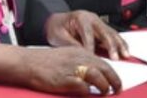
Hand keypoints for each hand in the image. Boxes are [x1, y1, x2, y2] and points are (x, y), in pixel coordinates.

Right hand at [0, 43, 121, 94]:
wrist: (28, 63)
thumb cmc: (46, 62)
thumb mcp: (66, 56)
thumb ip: (81, 62)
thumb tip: (94, 74)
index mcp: (80, 52)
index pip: (102, 61)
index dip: (112, 72)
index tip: (116, 81)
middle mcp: (79, 58)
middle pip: (104, 68)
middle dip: (114, 79)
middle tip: (118, 89)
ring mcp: (72, 68)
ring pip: (97, 76)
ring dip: (104, 86)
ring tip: (106, 93)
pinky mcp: (65, 79)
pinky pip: (82, 87)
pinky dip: (88, 93)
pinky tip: (88, 96)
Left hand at [45, 10, 128, 60]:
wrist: (56, 21)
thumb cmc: (57, 28)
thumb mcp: (59, 37)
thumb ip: (72, 45)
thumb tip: (83, 56)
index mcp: (81, 18)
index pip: (88, 34)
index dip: (91, 48)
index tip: (93, 59)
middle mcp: (92, 18)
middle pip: (104, 32)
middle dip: (111, 46)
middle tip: (115, 58)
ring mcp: (99, 22)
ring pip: (112, 33)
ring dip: (119, 45)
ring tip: (125, 55)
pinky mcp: (102, 28)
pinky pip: (114, 35)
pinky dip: (120, 43)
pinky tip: (125, 51)